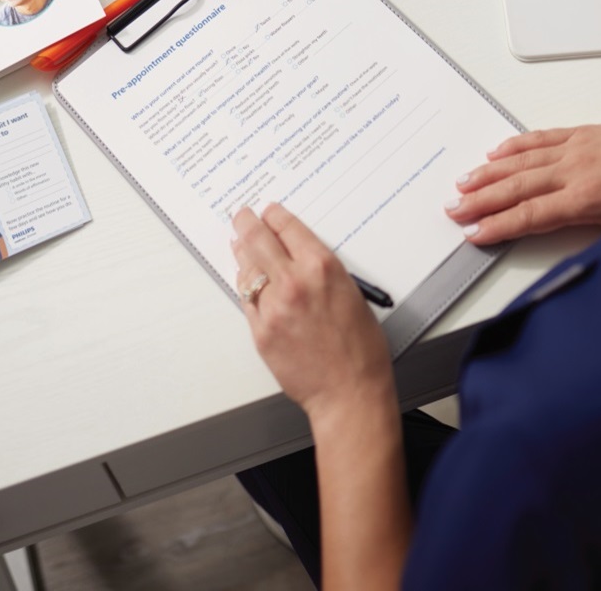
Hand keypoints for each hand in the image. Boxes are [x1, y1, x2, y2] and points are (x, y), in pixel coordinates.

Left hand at [231, 204, 394, 424]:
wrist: (349, 390)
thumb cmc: (360, 347)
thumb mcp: (351, 292)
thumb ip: (321, 272)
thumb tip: (299, 257)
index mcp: (322, 267)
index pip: (287, 227)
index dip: (274, 215)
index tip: (269, 211)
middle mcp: (295, 282)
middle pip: (258, 240)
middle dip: (246, 223)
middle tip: (241, 216)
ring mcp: (273, 307)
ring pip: (247, 270)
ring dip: (243, 254)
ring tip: (240, 244)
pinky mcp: (260, 331)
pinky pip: (246, 300)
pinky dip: (246, 286)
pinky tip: (246, 280)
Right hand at [445, 116, 600, 244]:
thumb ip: (592, 238)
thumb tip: (564, 257)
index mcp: (586, 198)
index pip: (530, 215)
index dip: (498, 226)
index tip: (473, 233)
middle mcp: (575, 170)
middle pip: (517, 188)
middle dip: (481, 200)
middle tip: (453, 209)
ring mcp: (577, 148)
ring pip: (522, 161)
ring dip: (489, 173)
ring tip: (463, 182)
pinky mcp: (583, 134)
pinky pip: (541, 138)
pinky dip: (516, 145)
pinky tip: (497, 153)